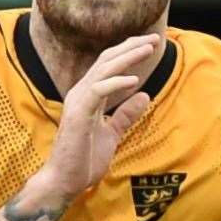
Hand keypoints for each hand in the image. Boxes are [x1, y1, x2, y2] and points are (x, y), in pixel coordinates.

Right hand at [33, 34, 158, 200]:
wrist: (65, 181)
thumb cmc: (84, 158)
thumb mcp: (112, 133)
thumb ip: (125, 114)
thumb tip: (144, 95)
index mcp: (89, 95)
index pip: (109, 65)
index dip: (129, 52)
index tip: (151, 44)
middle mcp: (81, 93)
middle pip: (107, 60)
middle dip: (131, 47)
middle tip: (155, 39)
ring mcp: (78, 102)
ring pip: (103, 70)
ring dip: (127, 58)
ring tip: (148, 49)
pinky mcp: (78, 114)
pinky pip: (97, 91)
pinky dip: (116, 83)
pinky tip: (135, 81)